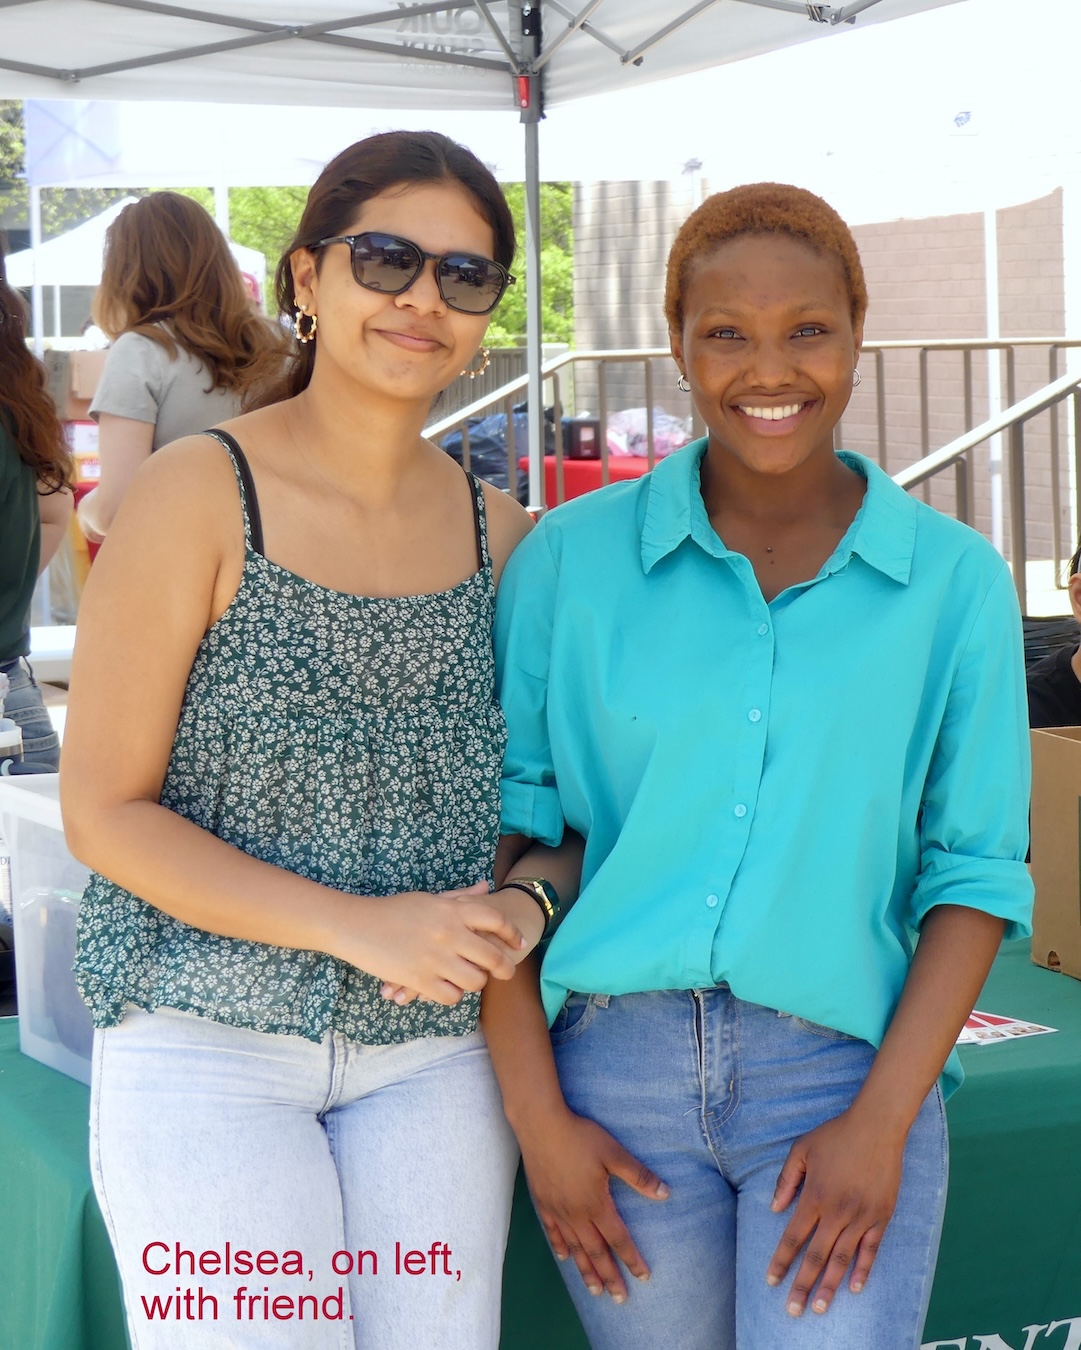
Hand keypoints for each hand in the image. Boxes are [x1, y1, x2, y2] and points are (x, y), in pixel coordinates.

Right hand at [380, 884, 545, 1004]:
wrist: (356, 925)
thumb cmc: (392, 910)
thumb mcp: (429, 899)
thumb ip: (460, 896)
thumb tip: (486, 886)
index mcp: (451, 910)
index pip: (496, 919)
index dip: (513, 933)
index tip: (519, 943)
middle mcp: (448, 933)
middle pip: (493, 956)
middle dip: (505, 967)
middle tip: (506, 972)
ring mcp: (435, 958)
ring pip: (475, 981)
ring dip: (475, 982)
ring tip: (470, 979)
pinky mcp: (419, 980)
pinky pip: (451, 997)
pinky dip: (453, 995)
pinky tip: (447, 989)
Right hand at [519, 1109, 668, 1303]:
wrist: (540, 1125)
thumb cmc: (580, 1136)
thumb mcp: (613, 1153)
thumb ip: (638, 1175)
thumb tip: (665, 1194)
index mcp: (596, 1204)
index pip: (618, 1239)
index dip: (632, 1259)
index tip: (643, 1277)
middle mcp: (576, 1214)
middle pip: (596, 1252)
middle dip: (610, 1277)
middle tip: (620, 1299)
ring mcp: (557, 1210)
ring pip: (574, 1248)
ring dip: (586, 1271)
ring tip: (595, 1291)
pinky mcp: (542, 1202)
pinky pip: (552, 1231)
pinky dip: (560, 1246)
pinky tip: (564, 1257)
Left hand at [766, 1107, 905, 1316]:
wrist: (876, 1127)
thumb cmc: (835, 1135)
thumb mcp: (801, 1149)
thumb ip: (786, 1180)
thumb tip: (773, 1209)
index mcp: (814, 1196)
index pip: (793, 1237)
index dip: (781, 1261)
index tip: (771, 1281)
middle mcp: (837, 1212)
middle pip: (816, 1256)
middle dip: (802, 1285)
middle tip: (792, 1311)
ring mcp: (861, 1216)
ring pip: (842, 1259)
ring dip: (830, 1286)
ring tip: (819, 1308)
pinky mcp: (881, 1216)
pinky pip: (870, 1249)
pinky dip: (862, 1270)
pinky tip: (853, 1288)